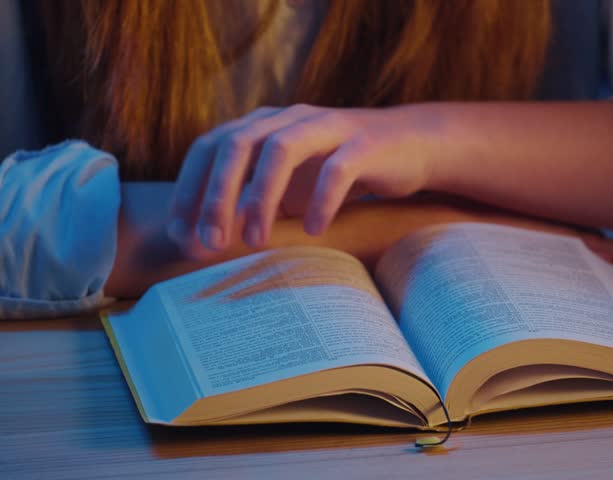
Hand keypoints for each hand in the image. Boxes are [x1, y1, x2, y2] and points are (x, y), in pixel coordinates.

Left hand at [167, 104, 439, 254]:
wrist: (409, 146)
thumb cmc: (339, 169)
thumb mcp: (289, 185)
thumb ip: (251, 202)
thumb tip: (204, 244)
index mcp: (264, 124)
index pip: (209, 147)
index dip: (189, 189)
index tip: (180, 235)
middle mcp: (289, 118)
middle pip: (237, 145)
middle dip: (216, 196)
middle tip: (209, 244)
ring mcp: (328, 127)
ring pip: (281, 151)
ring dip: (261, 197)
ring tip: (255, 240)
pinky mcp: (364, 144)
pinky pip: (336, 171)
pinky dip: (320, 202)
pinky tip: (313, 230)